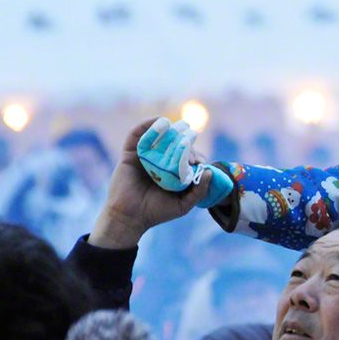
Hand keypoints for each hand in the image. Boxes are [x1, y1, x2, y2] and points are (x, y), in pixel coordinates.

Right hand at [89, 118, 212, 248]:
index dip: (195, 154)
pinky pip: (136, 134)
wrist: (130, 217)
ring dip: (168, 128)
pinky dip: (146, 125)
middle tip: (187, 149)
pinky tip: (159, 122)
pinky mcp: (129, 153)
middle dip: (183, 143)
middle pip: (174, 143)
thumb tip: (209, 171)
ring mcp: (144, 156)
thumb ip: (199, 191)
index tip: (198, 161)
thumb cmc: (156, 212)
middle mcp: (159, 161)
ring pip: (157, 136)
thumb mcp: (183, 205)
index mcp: (172, 171)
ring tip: (177, 128)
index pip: (187, 155)